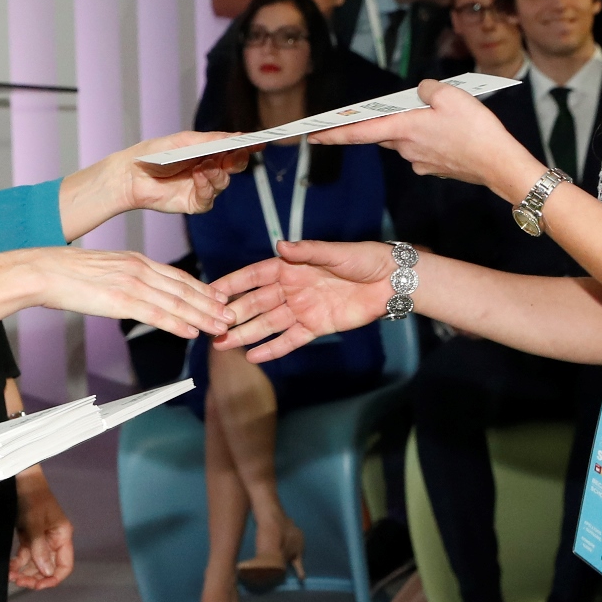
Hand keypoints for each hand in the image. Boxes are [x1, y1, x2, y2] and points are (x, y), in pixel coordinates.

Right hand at [0, 247, 225, 336]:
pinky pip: (156, 314)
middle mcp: (139, 268)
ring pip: (176, 301)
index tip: (218, 298)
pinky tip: (191, 332)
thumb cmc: (65, 272)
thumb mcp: (103, 269)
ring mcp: (131, 283)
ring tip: (221, 327)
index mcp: (135, 259)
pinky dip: (178, 323)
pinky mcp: (120, 300)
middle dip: (210, 303)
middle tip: (230, 316)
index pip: (177, 275)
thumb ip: (123, 278)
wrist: (43, 270)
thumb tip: (133, 293)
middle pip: (184, 288)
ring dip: (202, 316)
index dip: (201, 288)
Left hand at [9, 466, 74, 589]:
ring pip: (35, 563)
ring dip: (24, 571)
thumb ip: (39, 548)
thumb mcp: (34, 523)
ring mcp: (41, 538)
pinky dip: (18, 562)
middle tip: (19, 581)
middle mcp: (53, 539)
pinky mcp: (28, 535)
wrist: (19, 478)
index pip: (64, 566)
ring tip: (11, 574)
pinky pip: (25, 555)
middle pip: (48, 567)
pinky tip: (10, 566)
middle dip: (35, 577)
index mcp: (62, 536)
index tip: (39, 585)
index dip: (53, 578)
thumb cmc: (31, 496)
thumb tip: (46, 571)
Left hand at [60, 133, 251, 235]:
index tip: (261, 141)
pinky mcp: (195, 202)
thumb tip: (238, 136)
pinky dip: (206, 186)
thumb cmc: (155, 153)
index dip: (248, 145)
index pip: (234, 148)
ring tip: (204, 165)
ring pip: (224, 181)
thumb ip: (212, 140)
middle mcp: (209, 168)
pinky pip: (209, 198)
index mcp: (208, 150)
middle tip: (235, 153)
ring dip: (217, 173)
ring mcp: (203, 186)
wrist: (131, 174)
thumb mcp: (185, 141)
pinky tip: (198, 176)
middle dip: (237, 159)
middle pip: (235, 165)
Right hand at [210, 239, 395, 363]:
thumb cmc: (363, 260)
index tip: (211, 292)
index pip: (254, 276)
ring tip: (223, 344)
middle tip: (210, 326)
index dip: (233, 284)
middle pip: (256, 304)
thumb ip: (307, 251)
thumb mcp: (336, 253)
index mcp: (290, 267)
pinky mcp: (315, 327)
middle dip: (233, 315)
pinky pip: (290, 340)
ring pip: (267, 324)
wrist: (391, 282)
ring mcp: (301, 309)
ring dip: (246, 333)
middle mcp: (291, 289)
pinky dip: (272, 349)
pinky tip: (253, 356)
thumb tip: (281, 245)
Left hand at [316, 79, 536, 200]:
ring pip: (406, 140)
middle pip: (385, 133)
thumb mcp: (451, 94)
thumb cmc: (476, 129)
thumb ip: (428, 89)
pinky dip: (431, 139)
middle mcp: (406, 149)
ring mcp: (420, 161)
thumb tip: (421, 92)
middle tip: (402, 107)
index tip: (312, 136)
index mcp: (403, 129)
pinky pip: (424, 149)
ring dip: (413, 128)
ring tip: (440, 115)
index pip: (359, 132)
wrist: (499, 164)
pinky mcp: (436, 168)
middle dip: (387, 120)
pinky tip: (452, 132)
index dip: (334, 133)